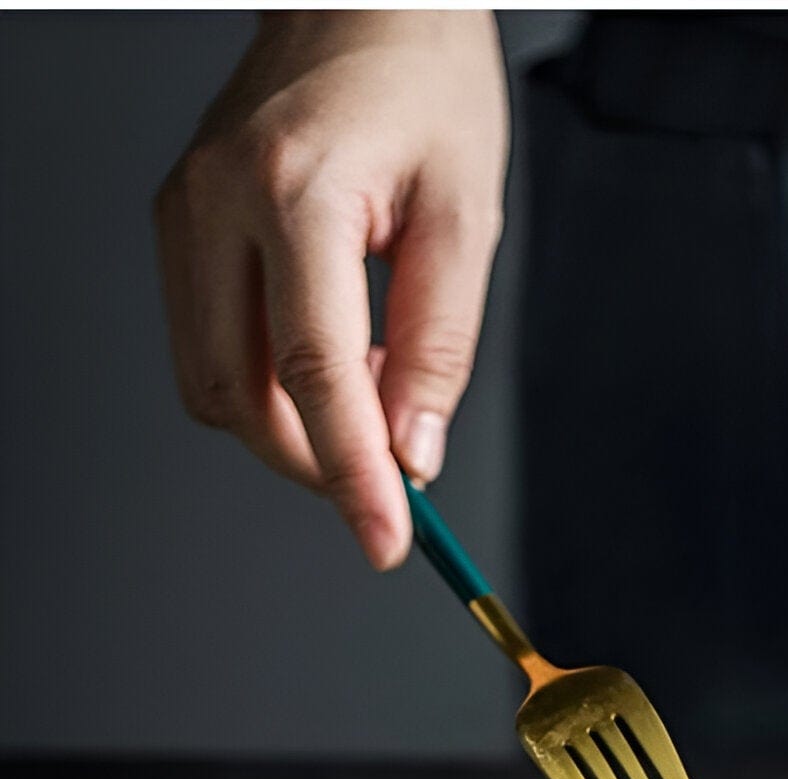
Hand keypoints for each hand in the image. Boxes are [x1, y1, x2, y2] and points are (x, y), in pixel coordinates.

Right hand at [155, 11, 505, 568]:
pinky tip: (332, 362)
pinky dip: (267, 385)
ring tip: (374, 390)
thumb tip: (411, 455)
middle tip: (396, 471)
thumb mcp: (467, 214)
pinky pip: (208, 346)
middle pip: (241, 395)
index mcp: (295, 189)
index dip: (350, 474)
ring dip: (290, 426)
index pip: (313, 372)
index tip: (386, 541)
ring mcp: (183, 209)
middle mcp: (216, 199)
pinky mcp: (179, 222)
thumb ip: (440, 344)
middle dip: (316, 460)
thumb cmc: (425, 85)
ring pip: (211, 385)